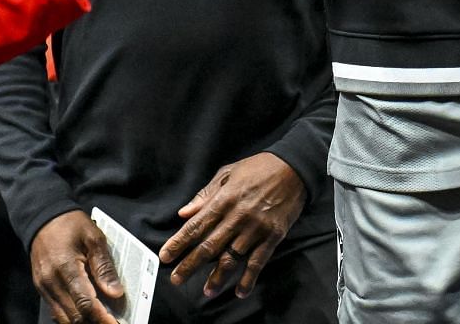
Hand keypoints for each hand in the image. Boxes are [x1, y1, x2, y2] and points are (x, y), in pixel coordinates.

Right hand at [31, 211, 126, 323]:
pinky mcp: (41, 289)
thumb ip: (104, 267)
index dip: (102, 317)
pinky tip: (85, 313)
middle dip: (95, 322)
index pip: (85, 303)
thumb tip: (115, 293)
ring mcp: (44, 288)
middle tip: (112, 322)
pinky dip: (72, 316)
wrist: (42, 217)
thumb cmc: (70, 224)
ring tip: (100, 319)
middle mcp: (51, 282)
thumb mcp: (93, 237)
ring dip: (83, 322)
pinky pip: (56, 311)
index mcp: (66, 267)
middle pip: (74, 316)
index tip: (116, 323)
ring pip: (64, 318)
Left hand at [159, 153, 306, 299]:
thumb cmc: (258, 168)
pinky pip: (258, 261)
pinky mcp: (273, 235)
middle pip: (210, 246)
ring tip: (206, 291)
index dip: (179, 242)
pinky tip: (240, 291)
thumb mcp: (228, 173)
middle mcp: (237, 216)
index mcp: (224, 199)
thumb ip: (205, 194)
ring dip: (218, 276)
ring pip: (232, 257)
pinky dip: (249, 278)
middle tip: (177, 279)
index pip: (196, 225)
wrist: (294, 168)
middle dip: (191, 264)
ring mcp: (256, 228)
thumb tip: (184, 213)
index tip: (165, 256)